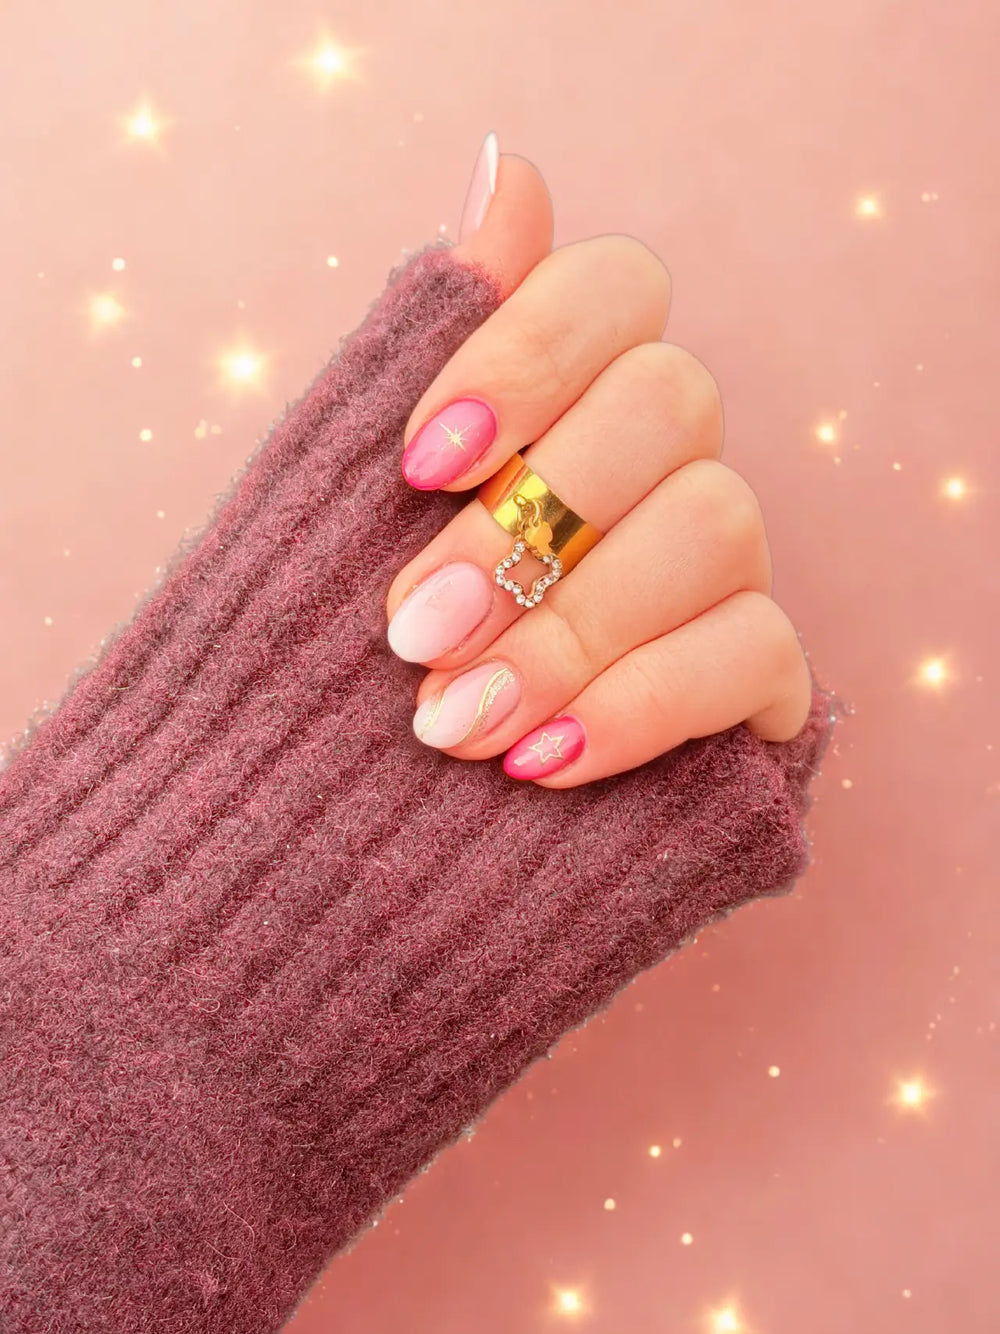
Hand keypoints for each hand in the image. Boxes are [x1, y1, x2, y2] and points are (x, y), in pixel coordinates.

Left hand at [384, 134, 812, 787]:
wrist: (352, 834)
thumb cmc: (346, 655)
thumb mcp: (344, 510)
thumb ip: (424, 351)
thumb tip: (506, 168)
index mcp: (565, 400)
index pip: (611, 288)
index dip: (525, 353)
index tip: (415, 462)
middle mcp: (660, 462)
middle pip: (674, 398)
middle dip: (532, 522)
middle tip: (413, 632)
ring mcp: (719, 569)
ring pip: (720, 521)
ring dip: (572, 627)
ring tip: (450, 722)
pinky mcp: (758, 677)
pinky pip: (757, 653)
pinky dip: (638, 706)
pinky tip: (537, 763)